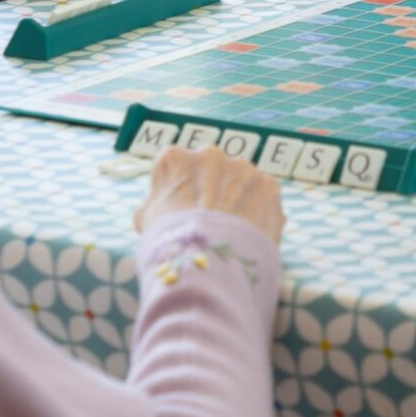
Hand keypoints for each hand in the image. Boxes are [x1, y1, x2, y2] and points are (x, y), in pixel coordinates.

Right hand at [136, 147, 285, 246]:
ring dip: (238, 200)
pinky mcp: (269, 185)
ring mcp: (243, 168)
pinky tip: (249, 234)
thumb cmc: (170, 241)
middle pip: (213, 171)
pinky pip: (264, 197)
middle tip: (211, 222)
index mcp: (174, 158)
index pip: (178, 167)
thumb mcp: (145, 219)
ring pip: (241, 182)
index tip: (185, 210)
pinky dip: (259, 213)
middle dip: (213, 191)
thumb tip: (164, 200)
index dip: (182, 191)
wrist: (208, 262)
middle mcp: (210, 154)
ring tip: (232, 231)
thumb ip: (156, 199)